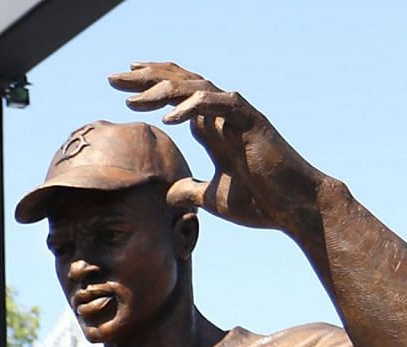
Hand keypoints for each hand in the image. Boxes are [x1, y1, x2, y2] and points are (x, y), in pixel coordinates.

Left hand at [107, 62, 323, 235]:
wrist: (294, 209)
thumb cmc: (260, 202)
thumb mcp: (212, 198)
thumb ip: (190, 191)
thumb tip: (168, 195)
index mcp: (212, 128)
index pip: (176, 96)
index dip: (149, 87)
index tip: (120, 87)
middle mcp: (222, 115)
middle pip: (180, 83)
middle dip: (146, 78)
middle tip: (112, 78)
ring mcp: (237, 116)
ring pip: (196, 87)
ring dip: (163, 89)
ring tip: (133, 98)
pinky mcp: (251, 123)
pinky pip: (219, 104)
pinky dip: (195, 106)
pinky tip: (170, 117)